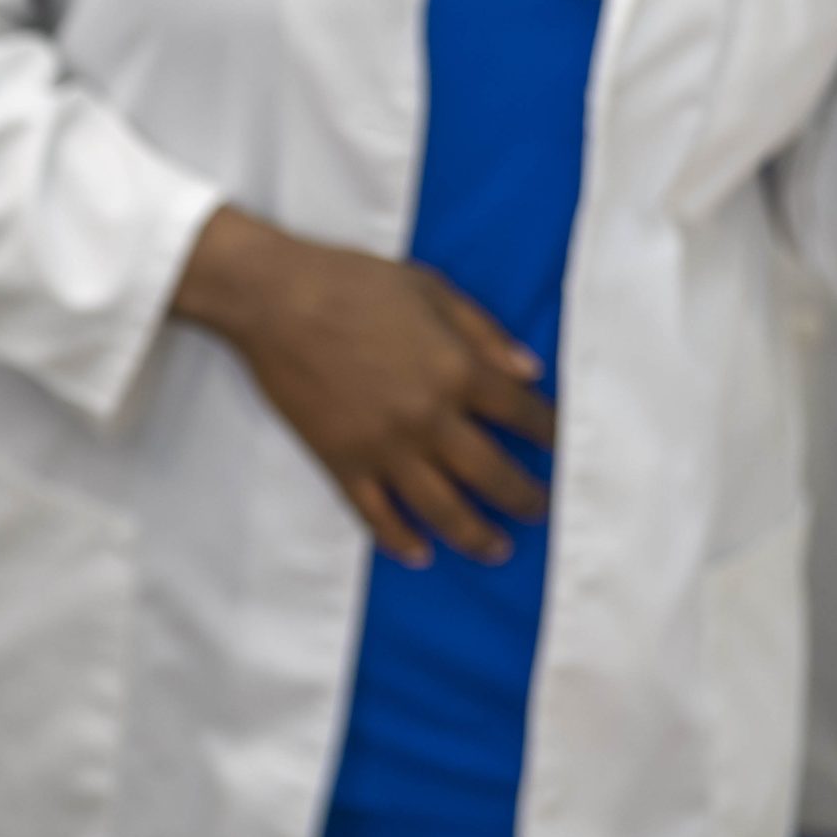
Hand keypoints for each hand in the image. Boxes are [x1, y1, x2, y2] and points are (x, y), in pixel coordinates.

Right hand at [173, 205, 554, 569]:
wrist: (273, 298)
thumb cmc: (353, 282)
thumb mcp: (432, 289)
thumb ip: (484, 333)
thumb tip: (530, 373)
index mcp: (457, 370)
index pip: (525, 414)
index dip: (553, 433)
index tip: (563, 447)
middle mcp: (429, 418)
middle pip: (494, 474)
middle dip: (525, 497)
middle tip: (540, 509)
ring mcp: (383, 447)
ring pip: (442, 508)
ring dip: (476, 535)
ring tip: (497, 549)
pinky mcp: (340, 462)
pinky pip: (375, 514)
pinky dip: (399, 539)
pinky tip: (420, 554)